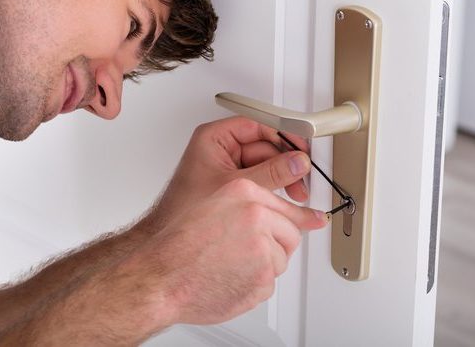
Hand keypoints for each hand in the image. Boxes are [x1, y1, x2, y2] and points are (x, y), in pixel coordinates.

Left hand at [137, 117, 314, 232]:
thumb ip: (269, 173)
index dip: (282, 134)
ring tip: (296, 193)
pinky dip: (275, 188)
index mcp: (214, 138)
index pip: (257, 125)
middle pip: (265, 146)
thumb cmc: (186, 208)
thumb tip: (296, 163)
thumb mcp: (235, 186)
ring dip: (284, 178)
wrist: (172, 238)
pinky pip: (261, 179)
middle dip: (286, 162)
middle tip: (301, 176)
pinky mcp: (233, 183)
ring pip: (266, 164)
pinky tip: (284, 199)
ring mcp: (228, 166)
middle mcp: (221, 149)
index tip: (300, 146)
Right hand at [138, 178, 327, 325]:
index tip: (315, 218)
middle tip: (245, 250)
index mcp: (242, 191)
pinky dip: (254, 283)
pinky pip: (270, 282)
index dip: (298, 215)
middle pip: (290, 232)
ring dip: (263, 264)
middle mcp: (255, 216)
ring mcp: (260, 249)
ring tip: (230, 262)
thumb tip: (278, 211)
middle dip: (275, 243)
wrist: (159, 276)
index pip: (285, 204)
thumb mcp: (210, 202)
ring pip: (281, 259)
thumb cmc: (177, 242)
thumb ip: (248, 202)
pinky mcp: (262, 279)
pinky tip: (230, 276)